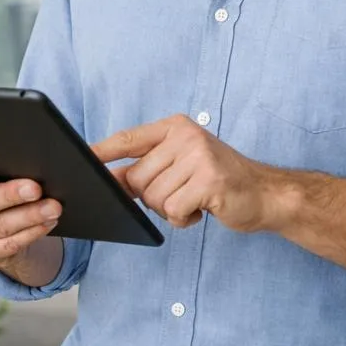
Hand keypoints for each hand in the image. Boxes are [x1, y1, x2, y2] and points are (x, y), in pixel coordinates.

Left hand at [93, 115, 276, 231]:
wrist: (266, 194)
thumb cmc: (218, 181)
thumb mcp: (182, 164)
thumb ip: (147, 168)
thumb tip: (107, 180)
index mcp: (175, 127)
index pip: (128, 138)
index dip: (101, 151)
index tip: (78, 159)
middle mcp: (186, 136)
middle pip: (137, 178)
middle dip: (152, 197)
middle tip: (181, 194)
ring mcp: (199, 157)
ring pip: (153, 197)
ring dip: (171, 209)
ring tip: (195, 200)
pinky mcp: (209, 181)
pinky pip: (173, 209)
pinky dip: (184, 219)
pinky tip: (203, 209)